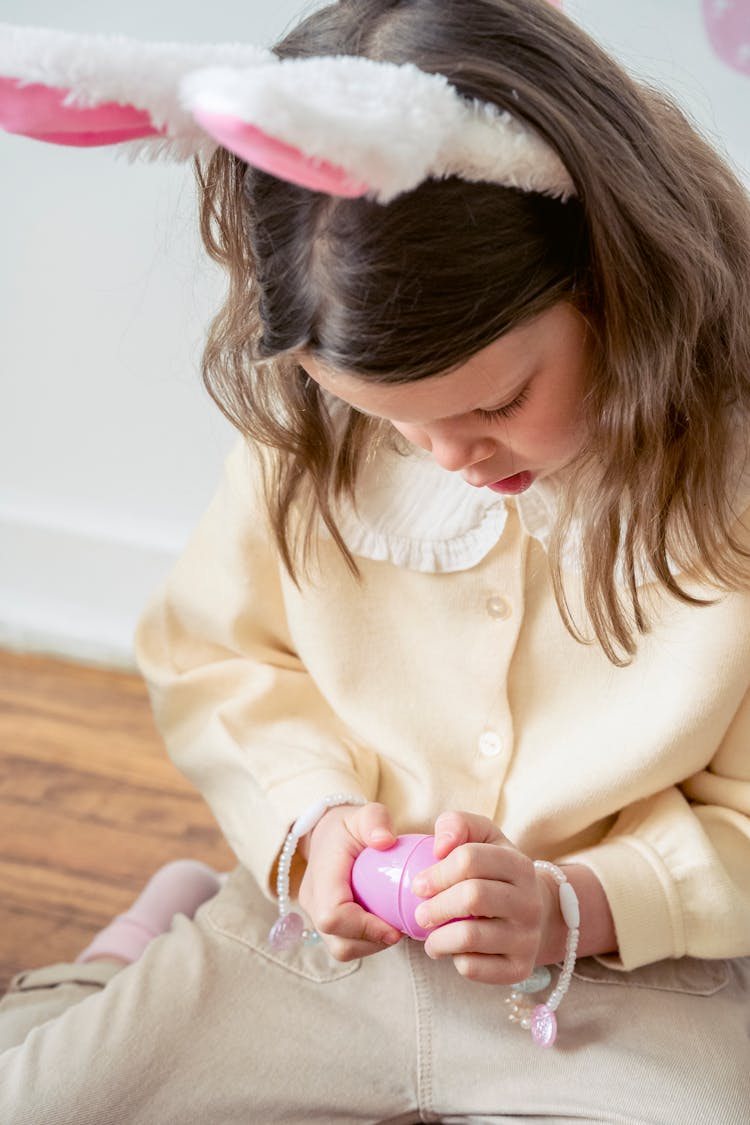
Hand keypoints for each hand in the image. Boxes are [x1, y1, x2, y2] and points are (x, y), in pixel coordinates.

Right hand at [298, 802, 402, 960]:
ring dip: (370, 945)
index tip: (395, 928)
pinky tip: (383, 925)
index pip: (333, 915)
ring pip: (340, 948)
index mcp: (322, 874)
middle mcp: (312, 899)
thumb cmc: (350, 826)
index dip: (365, 928)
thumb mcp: (365, 813)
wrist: (327, 835)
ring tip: (392, 927)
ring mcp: (315, 913)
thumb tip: (385, 841)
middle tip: (399, 928)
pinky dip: (366, 942)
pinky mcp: (324, 922)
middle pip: (337, 941)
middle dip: (372, 942)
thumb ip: (376, 821)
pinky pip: (344, 943)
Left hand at [410, 810, 557, 984]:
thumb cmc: (495, 872)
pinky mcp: (518, 969)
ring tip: (428, 934)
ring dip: (437, 937)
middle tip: (419, 912)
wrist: (533, 915)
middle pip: (471, 897)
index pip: (470, 859)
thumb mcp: (483, 838)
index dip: (437, 871)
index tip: (418, 884)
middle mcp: (529, 902)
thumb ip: (458, 824)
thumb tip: (439, 846)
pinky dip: (453, 959)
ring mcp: (527, 938)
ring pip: (470, 936)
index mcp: (519, 865)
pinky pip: (474, 967)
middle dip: (435, 905)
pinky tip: (451, 951)